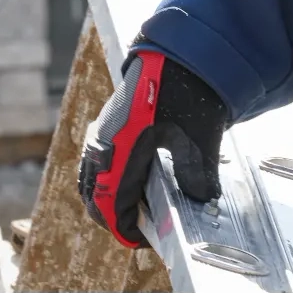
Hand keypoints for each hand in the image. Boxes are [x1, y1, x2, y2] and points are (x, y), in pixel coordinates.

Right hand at [77, 49, 230, 248]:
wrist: (180, 52)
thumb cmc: (188, 93)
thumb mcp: (198, 140)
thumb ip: (198, 177)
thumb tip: (201, 201)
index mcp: (120, 153)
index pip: (108, 207)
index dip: (125, 229)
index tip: (144, 239)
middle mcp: (101, 145)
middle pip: (94, 198)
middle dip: (115, 217)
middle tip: (143, 227)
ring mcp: (99, 133)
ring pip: (91, 180)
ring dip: (108, 197)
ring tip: (139, 206)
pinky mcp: (104, 123)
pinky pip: (94, 161)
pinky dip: (106, 177)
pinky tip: (135, 179)